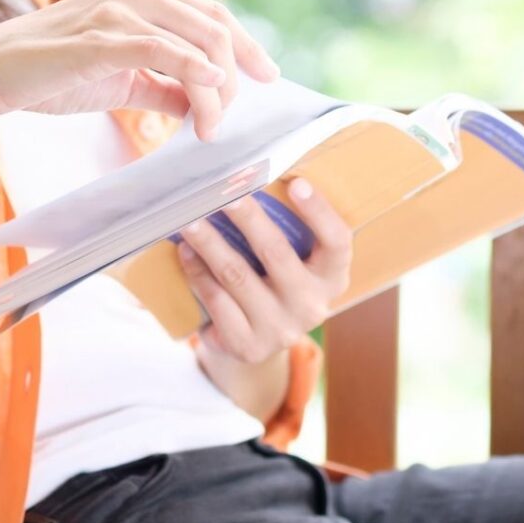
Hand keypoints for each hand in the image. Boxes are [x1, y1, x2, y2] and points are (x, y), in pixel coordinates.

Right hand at [0, 0, 277, 145]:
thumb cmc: (56, 74)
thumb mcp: (125, 80)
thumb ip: (167, 87)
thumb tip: (205, 106)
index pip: (212, 14)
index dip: (248, 45)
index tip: (269, 76)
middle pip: (216, 29)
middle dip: (237, 77)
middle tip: (229, 121)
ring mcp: (120, 10)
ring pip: (199, 45)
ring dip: (217, 94)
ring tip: (210, 130)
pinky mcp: (103, 38)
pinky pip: (166, 53)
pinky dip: (196, 79)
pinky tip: (208, 103)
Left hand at [177, 178, 351, 363]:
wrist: (258, 341)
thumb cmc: (275, 283)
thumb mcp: (295, 261)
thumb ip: (288, 230)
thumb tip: (250, 177)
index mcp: (332, 279)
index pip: (337, 242)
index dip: (320, 212)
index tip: (296, 182)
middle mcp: (313, 306)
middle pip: (277, 254)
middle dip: (247, 218)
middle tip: (223, 190)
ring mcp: (281, 329)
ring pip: (237, 276)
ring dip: (209, 242)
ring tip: (189, 218)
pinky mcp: (248, 345)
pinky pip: (216, 301)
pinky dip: (197, 273)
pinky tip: (186, 252)